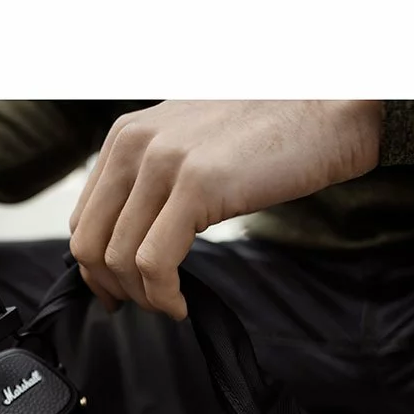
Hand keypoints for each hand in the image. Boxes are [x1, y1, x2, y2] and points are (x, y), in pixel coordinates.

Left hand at [68, 100, 382, 319]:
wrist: (331, 106)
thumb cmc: (268, 133)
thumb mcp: (188, 147)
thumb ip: (149, 182)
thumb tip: (127, 242)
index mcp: (126, 137)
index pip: (83, 220)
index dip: (95, 269)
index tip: (117, 293)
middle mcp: (135, 145)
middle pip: (91, 244)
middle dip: (111, 288)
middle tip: (141, 307)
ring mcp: (164, 162)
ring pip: (120, 258)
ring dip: (142, 297)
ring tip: (169, 305)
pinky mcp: (197, 184)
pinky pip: (155, 262)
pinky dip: (162, 295)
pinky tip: (181, 303)